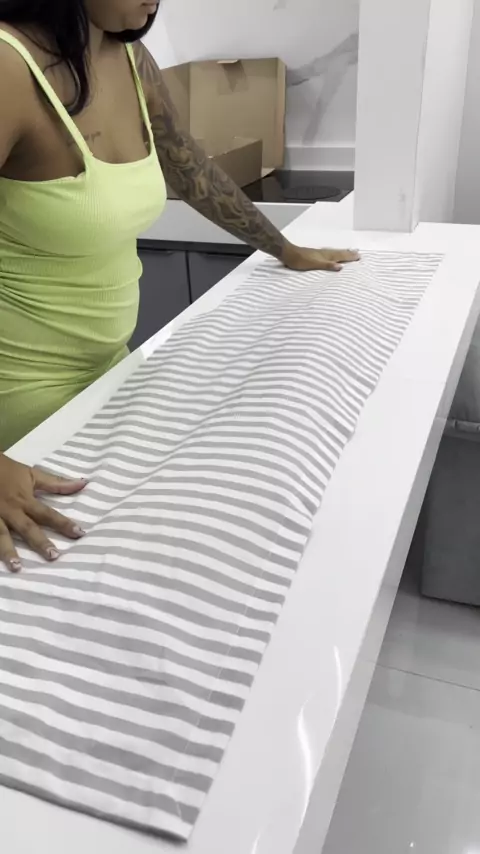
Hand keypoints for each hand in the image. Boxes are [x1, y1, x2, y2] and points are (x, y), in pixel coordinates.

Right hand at [0, 454, 86, 572]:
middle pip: (27, 528)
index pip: (47, 514)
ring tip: (17, 567)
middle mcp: (11, 511)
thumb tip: (84, 484)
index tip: (79, 533)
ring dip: (8, 551)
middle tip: (53, 557)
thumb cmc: (7, 471)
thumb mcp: (31, 474)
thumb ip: (56, 483)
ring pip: (1, 536)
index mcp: (25, 501)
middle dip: (39, 542)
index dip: (63, 524)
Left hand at [282, 242, 359, 271]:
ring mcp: (320, 253)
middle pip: (339, 253)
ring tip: (349, 251)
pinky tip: (332, 255)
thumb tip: (341, 267)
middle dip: (349, 254)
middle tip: (358, 253)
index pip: (341, 257)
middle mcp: (325, 253)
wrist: (288, 254)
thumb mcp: (314, 265)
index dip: (350, 257)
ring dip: (342, 253)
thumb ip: (327, 265)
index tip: (359, 256)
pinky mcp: (315, 255)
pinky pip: (329, 254)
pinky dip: (334, 254)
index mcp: (326, 256)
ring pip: (335, 252)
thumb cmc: (300, 261)